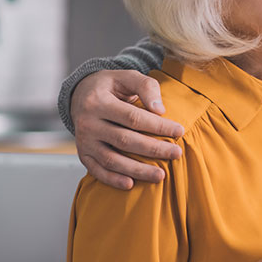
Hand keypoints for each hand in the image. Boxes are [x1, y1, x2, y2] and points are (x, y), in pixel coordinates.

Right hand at [71, 70, 184, 189]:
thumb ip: (146, 87)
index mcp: (98, 102)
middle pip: (125, 140)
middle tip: (176, 154)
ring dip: (137, 170)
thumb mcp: (127, 77)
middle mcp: (88, 123)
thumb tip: (160, 110)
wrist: (81, 94)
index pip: (133, 118)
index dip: (158, 126)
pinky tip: (130, 184)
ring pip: (111, 160)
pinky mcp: (83, 154)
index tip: (180, 132)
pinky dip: (112, 180)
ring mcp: (83, 141)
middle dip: (154, 149)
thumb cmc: (112, 86)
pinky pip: (97, 170)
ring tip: (160, 175)